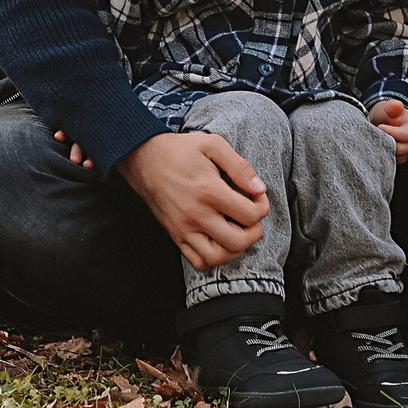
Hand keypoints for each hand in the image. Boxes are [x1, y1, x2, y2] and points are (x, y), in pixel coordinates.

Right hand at [113, 132, 270, 267]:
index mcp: (209, 191)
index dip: (262, 206)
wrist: (144, 160)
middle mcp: (196, 215)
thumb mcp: (213, 145)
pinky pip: (199, 262)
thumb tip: (259, 188)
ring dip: (236, 248)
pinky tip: (220, 240)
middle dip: (255, 231)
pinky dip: (214, 258)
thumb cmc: (179, 151)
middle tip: (252, 216)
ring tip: (238, 230)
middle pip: (239, 241)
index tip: (257, 196)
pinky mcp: (176, 236)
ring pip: (218, 257)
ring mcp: (184, 229)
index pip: (250, 215)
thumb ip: (240, 166)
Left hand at [369, 98, 407, 163]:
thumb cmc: (387, 113)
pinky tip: (376, 147)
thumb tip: (397, 105)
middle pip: (400, 149)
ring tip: (375, 139)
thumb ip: (392, 106)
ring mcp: (406, 154)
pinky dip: (382, 155)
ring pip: (394, 157)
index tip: (379, 126)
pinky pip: (389, 161)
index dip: (391, 132)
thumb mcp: (389, 107)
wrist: (382, 121)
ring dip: (383, 149)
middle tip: (375, 134)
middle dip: (386, 142)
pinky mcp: (397, 160)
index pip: (404, 135)